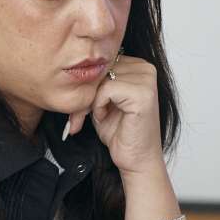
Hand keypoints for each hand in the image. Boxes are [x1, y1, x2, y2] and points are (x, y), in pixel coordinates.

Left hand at [66, 55, 163, 175]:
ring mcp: (147, 80)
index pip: (103, 61)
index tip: (81, 106)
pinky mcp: (143, 94)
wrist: (136, 159)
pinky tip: (105, 117)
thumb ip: (96, 81)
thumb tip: (73, 66)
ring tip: (96, 116)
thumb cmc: (120, 132)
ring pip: (101, 78)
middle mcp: (146, 69)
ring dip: (91, 100)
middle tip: (80, 116)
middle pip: (101, 68)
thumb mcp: (103, 100)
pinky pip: (107, 89)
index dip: (89, 83)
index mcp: (139, 66)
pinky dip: (99, 105)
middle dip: (85, 92)